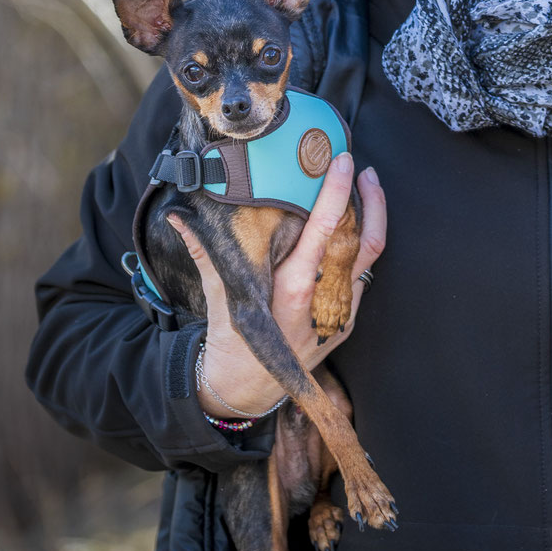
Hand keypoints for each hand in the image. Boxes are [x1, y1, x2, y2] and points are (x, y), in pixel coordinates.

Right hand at [173, 155, 386, 418]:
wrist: (248, 387)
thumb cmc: (230, 338)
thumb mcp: (217, 295)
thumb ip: (205, 253)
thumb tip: (178, 218)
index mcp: (291, 290)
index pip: (323, 232)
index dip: (337, 193)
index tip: (343, 163)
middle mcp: (321, 299)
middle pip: (360, 240)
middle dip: (368, 200)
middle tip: (361, 166)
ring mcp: (339, 311)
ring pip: (370, 256)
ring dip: (374, 218)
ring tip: (367, 185)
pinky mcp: (347, 320)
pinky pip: (363, 275)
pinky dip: (363, 245)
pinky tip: (358, 223)